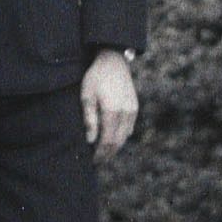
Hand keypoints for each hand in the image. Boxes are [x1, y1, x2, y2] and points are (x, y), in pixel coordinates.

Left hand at [80, 49, 137, 163]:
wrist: (113, 60)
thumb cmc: (96, 77)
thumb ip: (90, 119)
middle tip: (98, 160)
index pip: (107, 141)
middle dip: (108, 154)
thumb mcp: (86, 96)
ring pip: (124, 136)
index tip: (93, 161)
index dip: (101, 154)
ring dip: (115, 146)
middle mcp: (125, 113)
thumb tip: (91, 141)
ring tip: (103, 152)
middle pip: (117, 142)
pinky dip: (121, 136)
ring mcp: (132, 110)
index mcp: (112, 112)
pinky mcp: (134, 107)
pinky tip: (112, 138)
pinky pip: (129, 128)